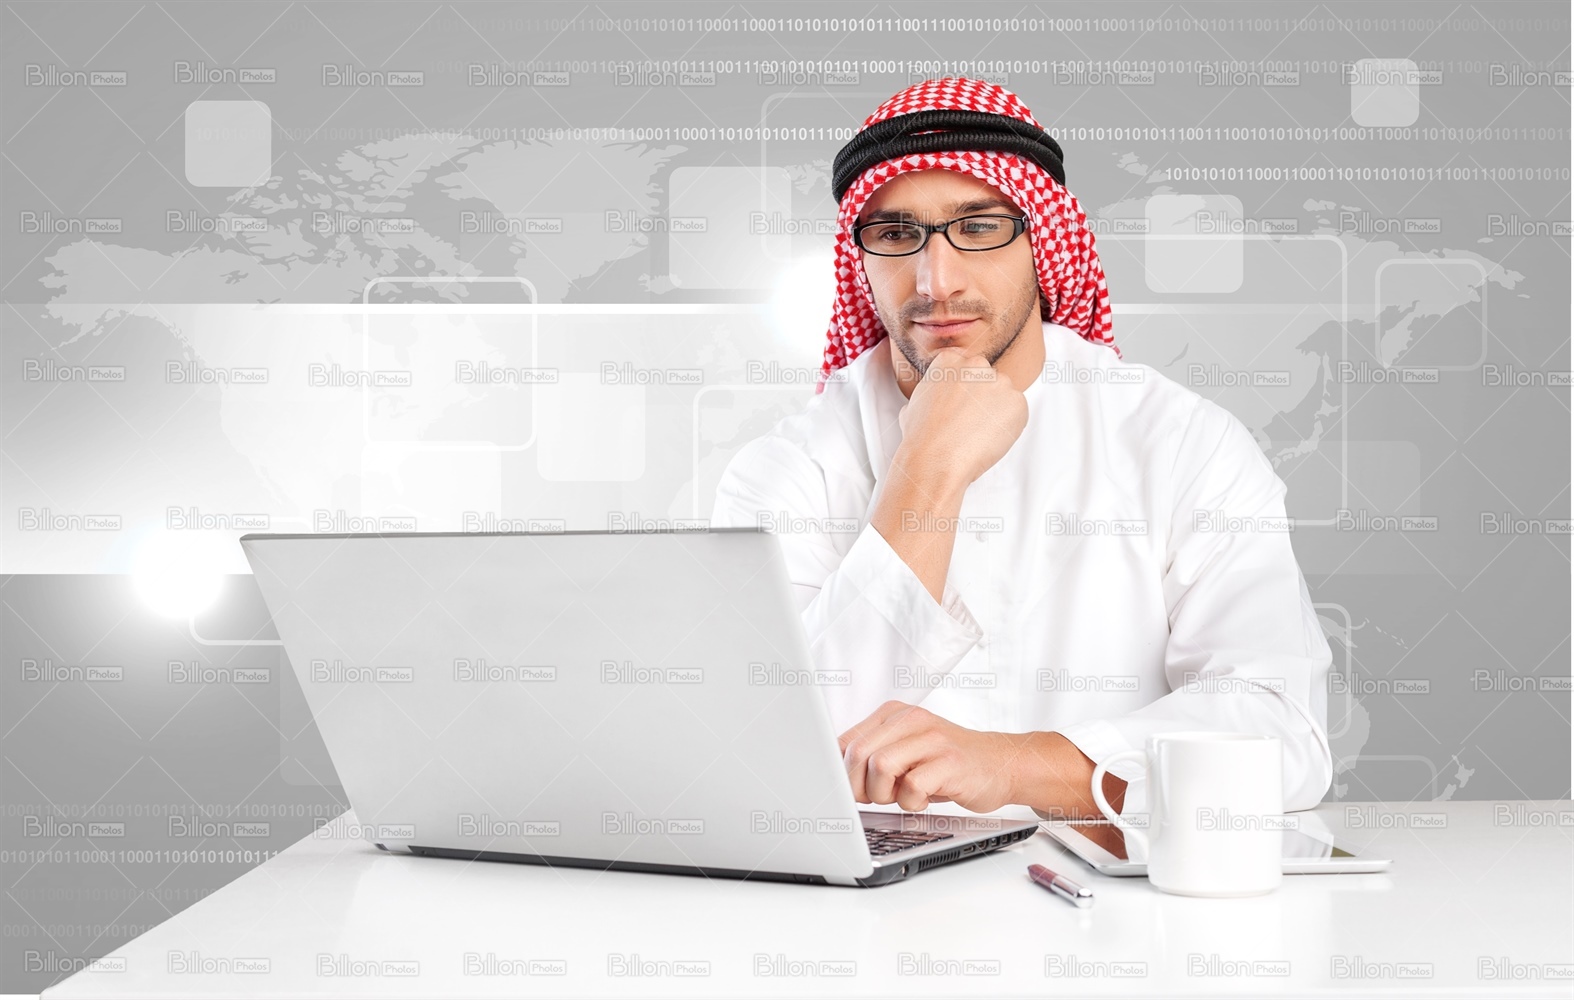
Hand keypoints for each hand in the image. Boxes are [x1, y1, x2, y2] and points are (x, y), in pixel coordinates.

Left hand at [836, 700, 1025, 813]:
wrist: (1001, 763)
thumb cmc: (947, 763)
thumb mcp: (906, 749)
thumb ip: (873, 755)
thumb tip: (834, 778)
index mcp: (893, 714)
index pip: (845, 742)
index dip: (842, 774)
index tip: (851, 791)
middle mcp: (911, 720)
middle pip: (858, 754)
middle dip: (859, 787)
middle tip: (878, 797)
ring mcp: (932, 739)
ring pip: (880, 768)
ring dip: (885, 794)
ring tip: (904, 795)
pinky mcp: (950, 762)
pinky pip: (911, 787)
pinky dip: (912, 802)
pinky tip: (925, 797)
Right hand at [896, 347, 1027, 487]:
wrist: (936, 459)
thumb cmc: (922, 437)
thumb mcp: (913, 403)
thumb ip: (932, 392)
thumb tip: (935, 400)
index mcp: (950, 361)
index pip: (965, 367)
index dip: (964, 389)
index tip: (961, 403)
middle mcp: (976, 365)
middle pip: (986, 378)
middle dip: (982, 397)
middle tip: (969, 421)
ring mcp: (999, 382)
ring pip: (1004, 394)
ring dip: (996, 411)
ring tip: (977, 432)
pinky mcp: (1017, 402)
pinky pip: (1018, 412)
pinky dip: (1009, 425)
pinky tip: (989, 438)